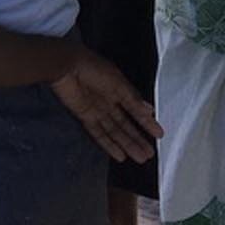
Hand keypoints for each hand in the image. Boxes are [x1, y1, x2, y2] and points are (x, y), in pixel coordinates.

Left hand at [52, 48, 162, 163]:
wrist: (66, 66)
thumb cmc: (92, 67)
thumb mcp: (118, 82)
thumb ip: (133, 99)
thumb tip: (149, 111)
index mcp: (119, 88)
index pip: (136, 110)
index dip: (147, 123)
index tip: (158, 134)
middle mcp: (108, 101)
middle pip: (126, 124)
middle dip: (138, 139)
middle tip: (150, 153)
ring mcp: (96, 110)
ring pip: (115, 132)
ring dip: (127, 145)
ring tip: (140, 158)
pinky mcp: (84, 116)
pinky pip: (98, 133)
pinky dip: (109, 145)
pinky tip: (119, 155)